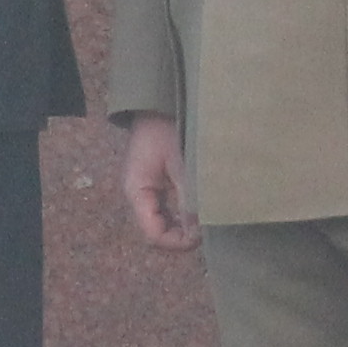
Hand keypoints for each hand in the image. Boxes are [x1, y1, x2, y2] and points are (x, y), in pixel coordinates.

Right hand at [121, 113, 199, 251]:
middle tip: (210, 230)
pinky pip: (170, 209)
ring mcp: (148, 191)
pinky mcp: (158, 184)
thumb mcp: (181, 164)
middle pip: (158, 232)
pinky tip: (203, 208)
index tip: (203, 236)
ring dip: (185, 226)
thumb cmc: (168, 130)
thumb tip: (199, 230)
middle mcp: (139, 196)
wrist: (161, 104)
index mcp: (137, 192)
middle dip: (183, 236)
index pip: (153, 234)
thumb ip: (189, 197)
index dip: (178, 242)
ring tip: (209, 220)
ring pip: (165, 222)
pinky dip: (185, 213)